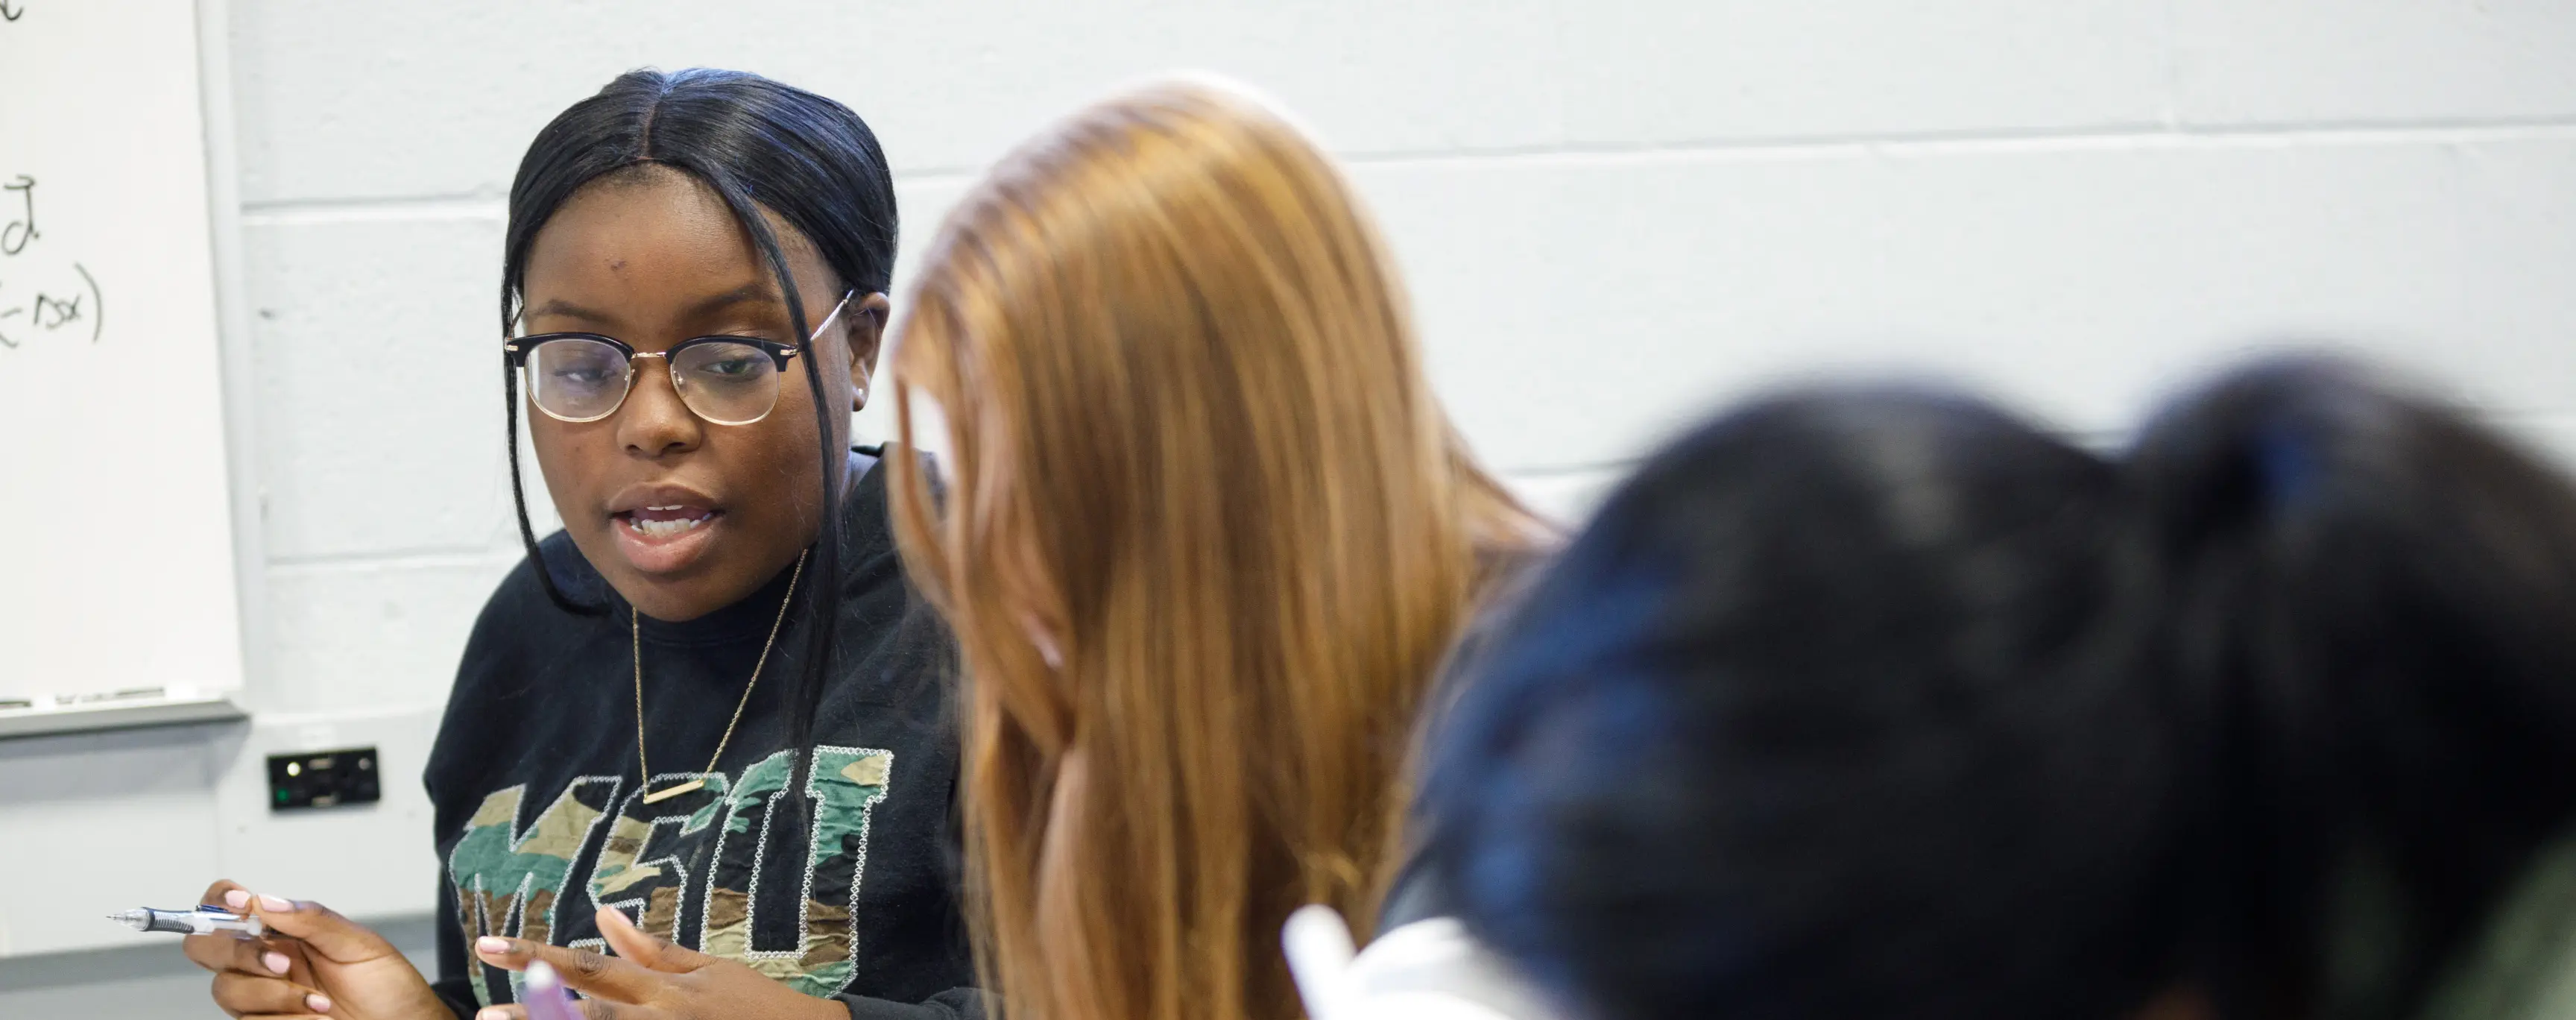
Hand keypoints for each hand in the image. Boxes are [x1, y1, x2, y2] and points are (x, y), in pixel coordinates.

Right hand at [181, 879, 449, 1019]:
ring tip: (319, 1002)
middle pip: (207, 948)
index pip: (228, 908)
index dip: (221, 901)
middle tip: (282, 962)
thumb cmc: (387, 987)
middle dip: (238, 953)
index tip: (243, 904)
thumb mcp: (359, 945)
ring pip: (227, 990)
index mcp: (283, 932)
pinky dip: (284, 1018)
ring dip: (273, 995)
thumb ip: (313, 920)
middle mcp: (264, 962)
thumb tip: (267, 900)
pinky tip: (318, 1018)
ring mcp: (261, 997)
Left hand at [470, 906, 844, 1019]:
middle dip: (536, 1012)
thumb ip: (650, 948)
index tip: (488, 947)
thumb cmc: (755, 1006)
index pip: (590, 965)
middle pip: (588, 1014)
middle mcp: (661, 1019)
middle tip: (485, 1014)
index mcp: (665, 987)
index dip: (537, 955)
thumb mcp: (708, 970)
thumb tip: (602, 912)